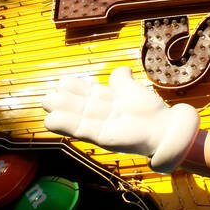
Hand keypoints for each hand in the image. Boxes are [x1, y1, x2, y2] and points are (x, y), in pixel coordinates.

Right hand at [42, 65, 199, 172]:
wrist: (163, 129)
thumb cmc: (150, 110)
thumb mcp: (132, 89)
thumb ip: (121, 79)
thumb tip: (120, 69)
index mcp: (107, 100)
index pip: (85, 92)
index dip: (73, 87)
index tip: (61, 82)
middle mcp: (101, 114)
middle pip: (77, 105)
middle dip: (63, 100)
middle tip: (48, 95)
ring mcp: (99, 126)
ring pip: (75, 117)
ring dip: (61, 112)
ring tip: (46, 104)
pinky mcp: (101, 139)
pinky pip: (80, 131)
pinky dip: (66, 125)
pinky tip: (50, 120)